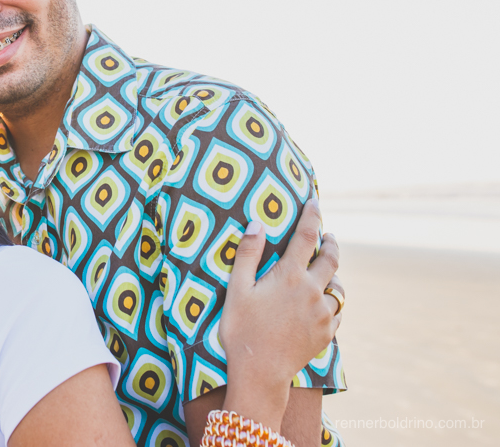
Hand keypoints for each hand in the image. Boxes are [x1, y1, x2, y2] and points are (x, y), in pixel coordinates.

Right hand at [218, 199, 342, 430]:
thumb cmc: (241, 329)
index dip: (312, 215)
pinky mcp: (327, 334)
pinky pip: (337, 312)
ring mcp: (323, 314)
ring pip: (338, 287)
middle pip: (331, 259)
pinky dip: (332, 303)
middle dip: (331, 243)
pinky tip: (322, 304)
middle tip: (328, 236)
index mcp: (290, 276)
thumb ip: (248, 254)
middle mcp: (313, 291)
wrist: (260, 372)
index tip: (314, 201)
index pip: (306, 236)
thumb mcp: (237, 289)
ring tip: (325, 273)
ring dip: (332, 276)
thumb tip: (257, 224)